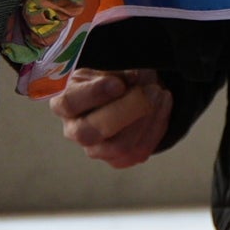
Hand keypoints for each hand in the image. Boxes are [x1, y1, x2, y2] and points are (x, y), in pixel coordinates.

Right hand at [51, 67, 171, 167]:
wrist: (126, 96)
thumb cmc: (111, 80)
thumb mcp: (106, 68)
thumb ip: (113, 74)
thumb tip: (130, 81)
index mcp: (65, 105)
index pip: (69, 103)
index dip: (94, 94)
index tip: (118, 84)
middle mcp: (76, 132)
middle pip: (92, 132)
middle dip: (124, 111)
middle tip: (147, 91)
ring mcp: (97, 150)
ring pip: (121, 146)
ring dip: (146, 119)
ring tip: (158, 93)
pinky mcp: (119, 160)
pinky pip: (141, 150)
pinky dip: (157, 125)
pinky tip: (164, 102)